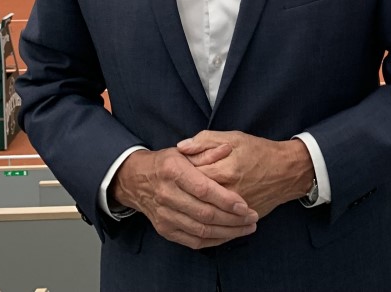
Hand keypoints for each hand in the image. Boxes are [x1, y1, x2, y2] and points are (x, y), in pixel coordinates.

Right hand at [111, 147, 257, 249]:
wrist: (136, 181)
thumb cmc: (167, 163)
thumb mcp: (185, 151)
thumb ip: (207, 150)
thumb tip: (227, 148)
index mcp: (173, 171)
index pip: (203, 190)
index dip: (226, 199)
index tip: (245, 205)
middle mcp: (167, 195)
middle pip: (205, 214)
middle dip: (233, 219)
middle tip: (253, 218)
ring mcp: (164, 216)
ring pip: (201, 231)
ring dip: (228, 232)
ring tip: (248, 228)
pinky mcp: (165, 230)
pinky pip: (193, 241)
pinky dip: (214, 241)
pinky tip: (230, 235)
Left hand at [179, 131, 314, 219]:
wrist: (287, 171)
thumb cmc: (260, 151)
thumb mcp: (234, 138)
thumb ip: (206, 140)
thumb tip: (181, 147)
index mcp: (224, 169)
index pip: (191, 175)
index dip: (179, 173)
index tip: (174, 171)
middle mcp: (229, 192)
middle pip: (195, 198)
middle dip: (182, 194)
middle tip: (176, 189)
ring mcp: (235, 209)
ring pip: (205, 216)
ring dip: (191, 212)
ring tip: (183, 206)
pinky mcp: (241, 219)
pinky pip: (219, 227)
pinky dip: (207, 226)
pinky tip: (197, 221)